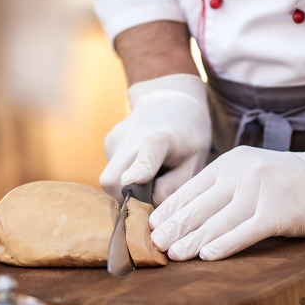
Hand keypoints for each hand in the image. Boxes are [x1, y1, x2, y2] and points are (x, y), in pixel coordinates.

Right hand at [99, 74, 210, 203]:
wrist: (173, 100)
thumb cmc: (188, 136)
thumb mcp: (195, 162)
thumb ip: (174, 186)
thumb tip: (149, 203)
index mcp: (159, 139)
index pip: (144, 157)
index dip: (137, 173)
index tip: (132, 182)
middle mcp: (131, 135)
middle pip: (111, 179)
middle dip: (124, 197)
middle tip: (147, 199)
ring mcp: (116, 136)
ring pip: (111, 178)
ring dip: (128, 185)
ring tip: (151, 174)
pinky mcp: (109, 140)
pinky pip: (112, 169)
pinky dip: (125, 175)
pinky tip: (142, 165)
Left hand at [149, 135, 304, 260]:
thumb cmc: (283, 181)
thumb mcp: (247, 173)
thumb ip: (220, 189)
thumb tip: (185, 217)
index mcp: (228, 165)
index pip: (190, 190)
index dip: (169, 211)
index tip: (150, 228)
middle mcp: (241, 174)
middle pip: (199, 206)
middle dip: (174, 228)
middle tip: (154, 245)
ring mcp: (260, 191)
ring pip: (218, 221)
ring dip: (192, 240)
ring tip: (174, 255)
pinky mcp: (277, 212)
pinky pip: (245, 232)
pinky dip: (224, 245)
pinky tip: (207, 257)